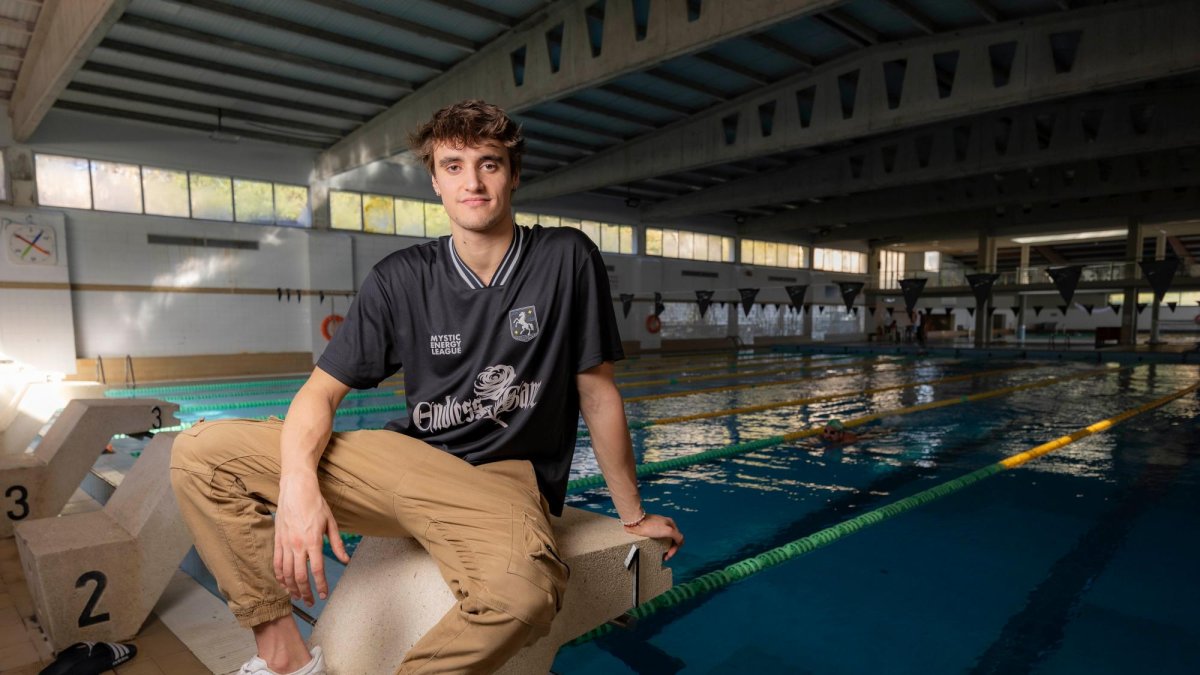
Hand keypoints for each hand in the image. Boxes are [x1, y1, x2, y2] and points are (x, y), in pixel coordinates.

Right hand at [273, 475, 349, 605]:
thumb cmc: (315, 504)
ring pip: (286, 573)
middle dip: (305, 592)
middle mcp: (297, 545)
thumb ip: (337, 544)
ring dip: (292, 588)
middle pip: (300, 576)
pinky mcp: (277, 540)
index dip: (321, 586)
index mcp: (313, 541)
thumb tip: (345, 560)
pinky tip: (284, 584)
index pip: (317, 570)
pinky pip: (276, 563)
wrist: (296, 489)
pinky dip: (279, 576)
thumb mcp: (331, 523)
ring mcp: (285, 543)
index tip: (324, 595)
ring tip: (297, 597)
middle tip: (311, 602)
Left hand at [625, 514, 683, 561]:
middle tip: (664, 558)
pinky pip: (657, 540)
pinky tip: (655, 550)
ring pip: (664, 541)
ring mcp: (658, 528)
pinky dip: (658, 546)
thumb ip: (678, 536)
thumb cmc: (651, 526)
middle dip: (669, 550)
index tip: (669, 555)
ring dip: (664, 549)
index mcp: (671, 524)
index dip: (675, 548)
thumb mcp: (668, 531)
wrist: (636, 522)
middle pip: (671, 540)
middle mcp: (665, 525)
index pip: (678, 539)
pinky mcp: (650, 531)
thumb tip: (681, 542)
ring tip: (660, 556)